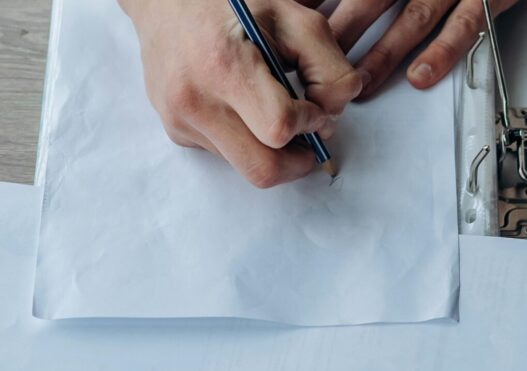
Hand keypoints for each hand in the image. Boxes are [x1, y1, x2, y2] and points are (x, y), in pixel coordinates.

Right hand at [119, 0, 362, 187]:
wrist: (164, 2)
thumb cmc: (231, 5)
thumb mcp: (292, 19)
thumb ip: (329, 67)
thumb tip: (332, 114)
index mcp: (224, 66)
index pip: (278, 128)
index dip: (308, 124)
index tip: (313, 107)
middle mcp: (195, 100)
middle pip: (263, 169)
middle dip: (297, 163)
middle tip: (309, 139)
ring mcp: (181, 121)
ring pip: (245, 168)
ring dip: (273, 152)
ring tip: (277, 115)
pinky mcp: (176, 132)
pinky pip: (225, 155)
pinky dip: (247, 142)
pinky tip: (244, 109)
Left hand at [327, 0, 518, 97]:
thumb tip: (336, 13)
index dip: (321, 2)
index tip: (295, 21)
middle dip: (341, 31)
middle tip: (312, 62)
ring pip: (412, 18)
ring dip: (383, 53)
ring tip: (359, 83)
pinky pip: (464, 26)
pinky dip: (441, 52)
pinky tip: (420, 76)